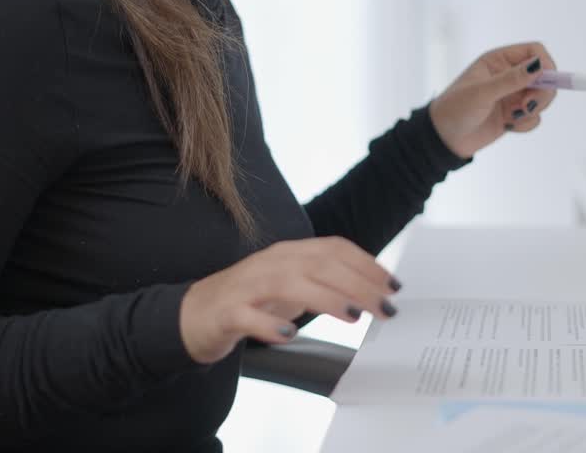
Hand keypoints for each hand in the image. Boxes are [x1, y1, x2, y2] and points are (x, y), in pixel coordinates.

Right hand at [179, 237, 400, 363]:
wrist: (192, 315)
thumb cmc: (251, 301)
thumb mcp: (292, 288)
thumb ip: (325, 285)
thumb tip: (370, 293)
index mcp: (289, 254)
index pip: (334, 249)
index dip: (366, 264)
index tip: (393, 285)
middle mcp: (271, 263)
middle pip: (319, 264)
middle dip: (358, 284)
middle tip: (385, 308)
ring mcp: (247, 285)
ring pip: (289, 283)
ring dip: (325, 298)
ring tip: (353, 315)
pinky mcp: (226, 311)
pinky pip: (248, 315)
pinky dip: (270, 325)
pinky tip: (290, 336)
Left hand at [428, 42, 557, 158]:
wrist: (444, 139)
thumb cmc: (456, 108)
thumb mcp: (483, 92)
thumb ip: (512, 79)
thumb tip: (539, 65)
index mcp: (499, 60)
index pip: (534, 51)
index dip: (546, 63)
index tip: (548, 80)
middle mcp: (509, 75)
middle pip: (544, 75)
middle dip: (542, 92)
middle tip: (527, 105)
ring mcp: (513, 95)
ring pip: (542, 98)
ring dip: (533, 110)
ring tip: (513, 118)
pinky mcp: (514, 114)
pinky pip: (534, 117)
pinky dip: (526, 124)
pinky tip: (509, 127)